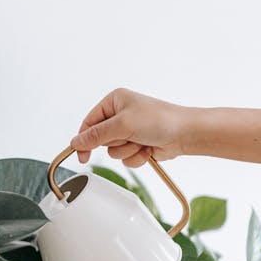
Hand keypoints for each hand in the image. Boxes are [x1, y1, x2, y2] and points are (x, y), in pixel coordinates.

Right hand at [70, 88, 186, 166]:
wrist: (184, 134)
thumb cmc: (159, 120)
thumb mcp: (122, 125)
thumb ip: (96, 135)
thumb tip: (75, 142)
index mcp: (113, 101)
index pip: (89, 122)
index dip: (84, 139)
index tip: (81, 155)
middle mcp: (119, 115)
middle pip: (101, 140)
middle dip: (116, 143)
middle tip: (129, 137)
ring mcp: (128, 131)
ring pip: (113, 152)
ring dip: (128, 151)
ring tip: (142, 141)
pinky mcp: (136, 144)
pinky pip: (125, 159)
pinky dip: (136, 157)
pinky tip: (148, 148)